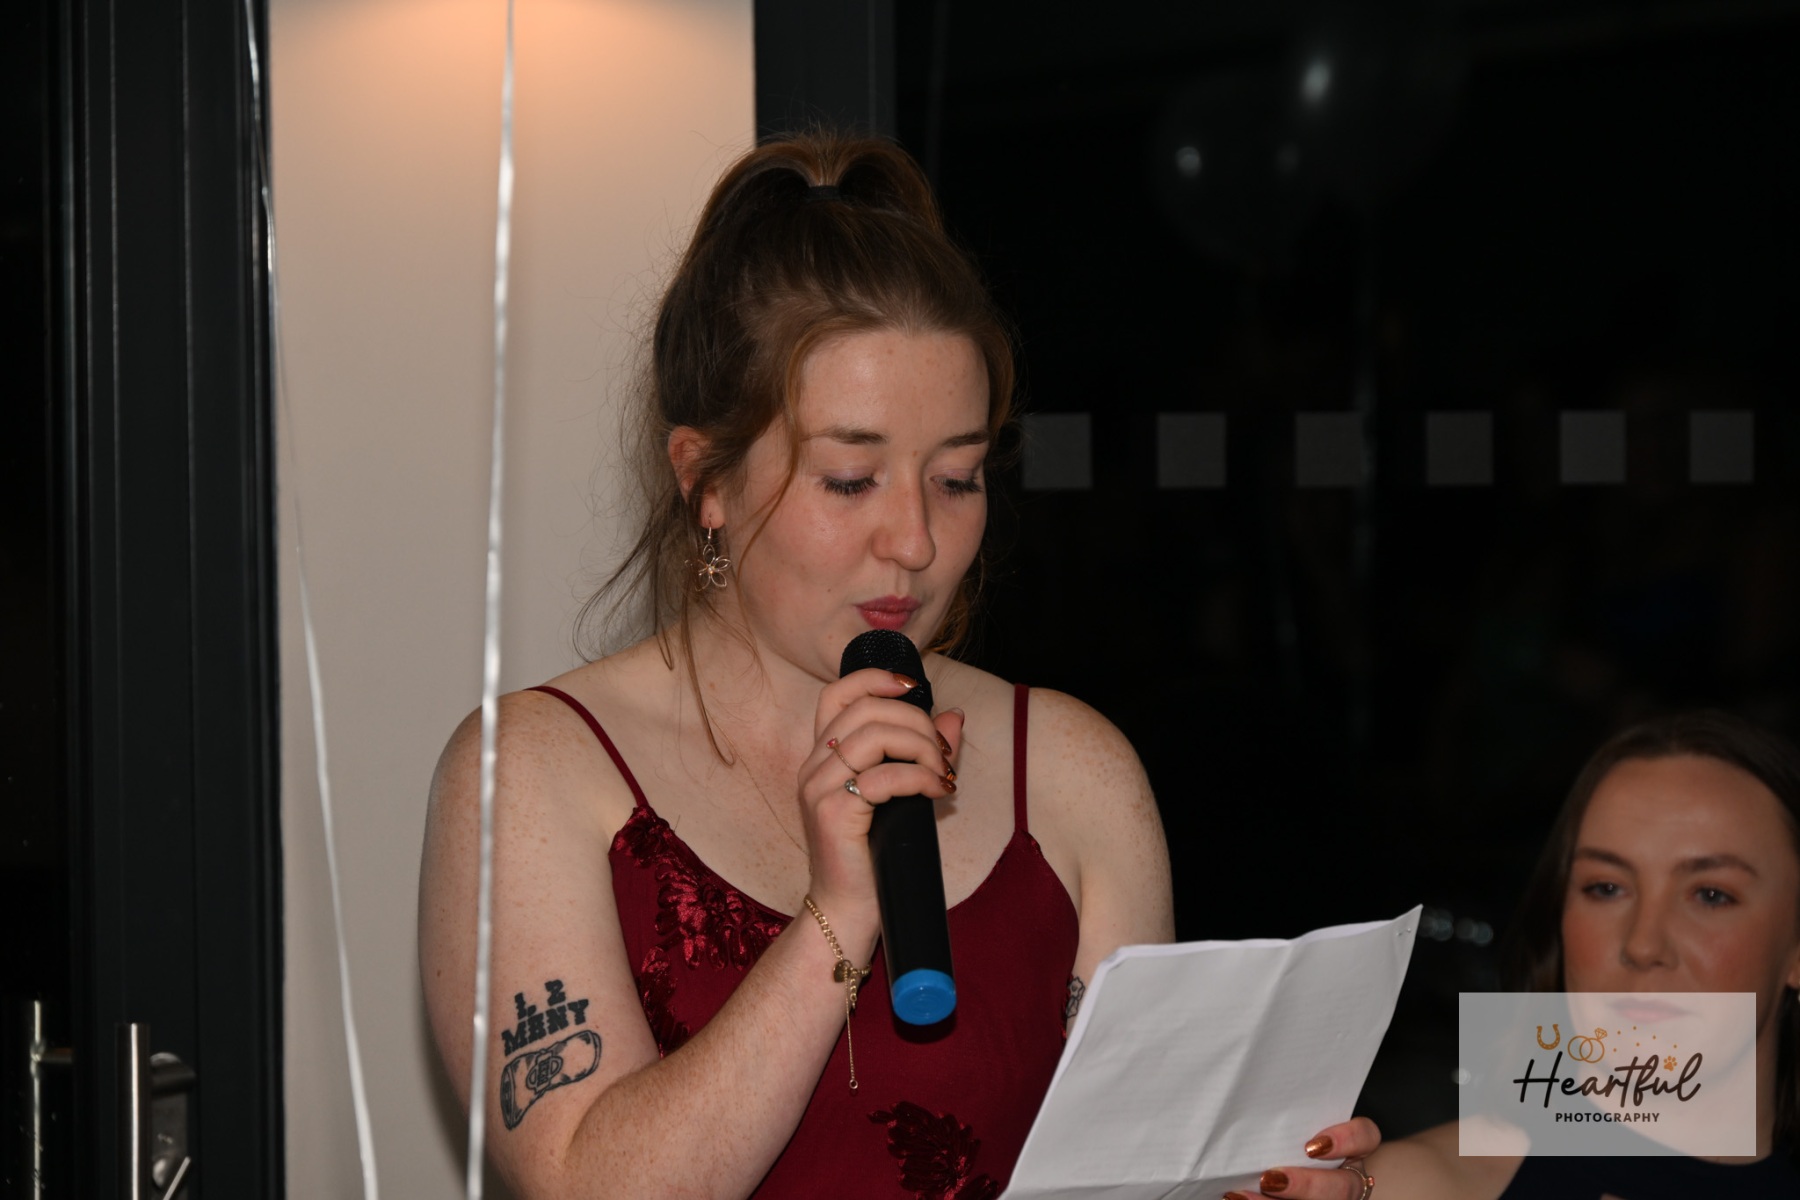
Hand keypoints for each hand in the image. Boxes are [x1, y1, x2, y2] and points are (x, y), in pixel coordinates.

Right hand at [798, 667, 962, 937]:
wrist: (848, 910)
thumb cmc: (874, 856)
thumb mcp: (902, 794)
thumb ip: (922, 753)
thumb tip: (953, 715)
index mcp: (823, 758)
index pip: (836, 695)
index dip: (874, 679)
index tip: (913, 687)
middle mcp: (813, 767)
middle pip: (865, 710)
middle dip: (916, 721)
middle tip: (942, 753)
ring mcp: (818, 788)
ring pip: (873, 735)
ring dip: (920, 747)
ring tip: (941, 774)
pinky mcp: (832, 812)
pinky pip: (883, 776)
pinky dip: (920, 777)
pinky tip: (937, 791)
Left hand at [1224, 1118, 1379, 1199]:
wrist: (1270, 1174)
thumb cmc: (1277, 1137)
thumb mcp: (1287, 1125)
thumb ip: (1281, 1120)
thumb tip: (1244, 1097)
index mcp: (1348, 1148)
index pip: (1365, 1136)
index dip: (1347, 1140)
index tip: (1312, 1146)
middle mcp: (1345, 1177)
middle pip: (1344, 1186)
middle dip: (1307, 1185)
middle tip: (1270, 1178)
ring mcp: (1332, 1197)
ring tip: (1243, 1196)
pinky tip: (1237, 1197)